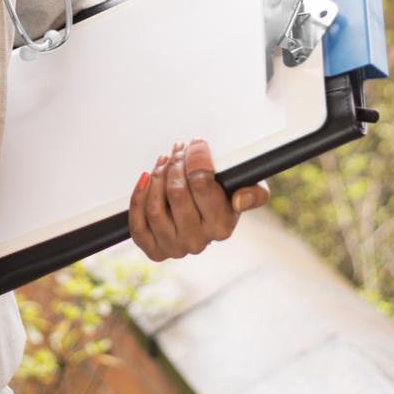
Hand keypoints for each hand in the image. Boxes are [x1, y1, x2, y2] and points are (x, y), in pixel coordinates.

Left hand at [127, 138, 268, 261]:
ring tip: (164, 161)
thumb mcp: (248, 190)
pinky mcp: (154, 250)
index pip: (202, 184)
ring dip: (156, 177)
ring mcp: (174, 248)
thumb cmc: (224, 198)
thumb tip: (240, 199)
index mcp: (222, 226)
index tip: (195, 143)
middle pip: (177, 193)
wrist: (203, 219)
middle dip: (175, 163)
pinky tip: (145, 179)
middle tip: (178, 150)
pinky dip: (138, 198)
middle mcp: (198, 241)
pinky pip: (137, 225)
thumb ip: (255, 193)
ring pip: (155, 208)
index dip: (195, 157)